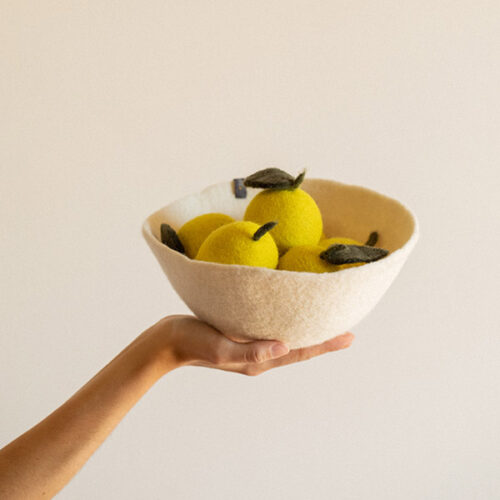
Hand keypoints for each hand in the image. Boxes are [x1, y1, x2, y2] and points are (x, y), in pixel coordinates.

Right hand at [152, 314, 353, 375]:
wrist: (168, 341)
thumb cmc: (192, 342)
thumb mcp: (220, 347)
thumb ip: (251, 351)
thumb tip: (285, 346)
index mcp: (259, 360)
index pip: (299, 353)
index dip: (325, 345)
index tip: (349, 337)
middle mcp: (260, 355)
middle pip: (299, 348)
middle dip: (323, 340)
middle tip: (346, 330)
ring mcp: (251, 346)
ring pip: (287, 340)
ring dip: (307, 333)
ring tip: (324, 322)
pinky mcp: (242, 335)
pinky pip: (272, 330)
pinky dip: (287, 324)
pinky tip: (288, 314)